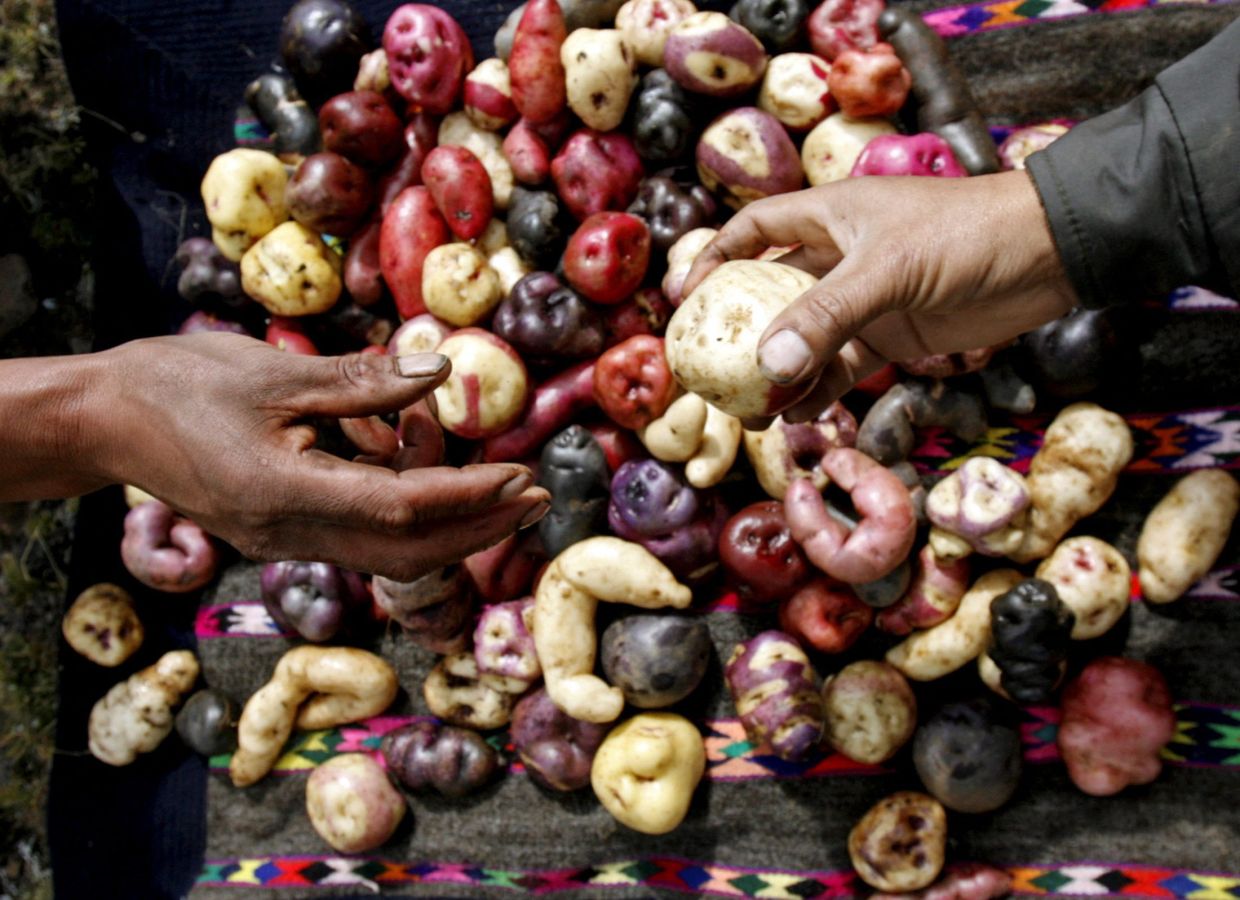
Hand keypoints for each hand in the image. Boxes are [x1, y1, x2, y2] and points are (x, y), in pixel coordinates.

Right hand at [87, 333, 548, 580]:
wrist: (103, 418)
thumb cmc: (179, 383)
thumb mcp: (274, 372)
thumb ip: (361, 382)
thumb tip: (439, 371)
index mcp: (286, 494)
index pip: (401, 510)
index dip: (468, 497)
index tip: (522, 479)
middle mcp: (290, 533)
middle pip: (407, 549)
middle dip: (479, 528)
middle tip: (537, 498)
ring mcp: (284, 538)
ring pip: (388, 550)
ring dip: (451, 525)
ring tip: (502, 488)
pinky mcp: (281, 529)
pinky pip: (360, 534)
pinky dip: (407, 512)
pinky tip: (430, 474)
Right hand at [682, 170, 1077, 421]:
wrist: (1050, 255)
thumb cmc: (966, 236)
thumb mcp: (888, 271)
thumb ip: (826, 317)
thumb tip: (767, 368)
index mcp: (830, 216)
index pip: (754, 230)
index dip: (716, 260)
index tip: (687, 301)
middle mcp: (839, 255)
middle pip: (771, 294)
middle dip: (742, 334)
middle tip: (712, 374)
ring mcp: (865, 299)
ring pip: (804, 338)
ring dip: (780, 373)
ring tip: (755, 411)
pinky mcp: (892, 334)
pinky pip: (841, 365)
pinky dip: (819, 389)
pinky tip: (801, 413)